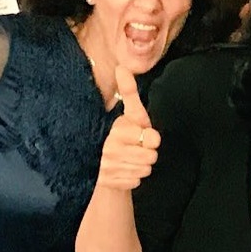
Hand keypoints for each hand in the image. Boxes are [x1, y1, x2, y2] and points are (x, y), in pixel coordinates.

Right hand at [98, 67, 159, 190]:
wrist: (97, 162)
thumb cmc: (120, 135)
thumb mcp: (128, 113)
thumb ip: (129, 92)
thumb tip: (122, 68)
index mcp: (117, 130)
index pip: (153, 139)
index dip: (151, 137)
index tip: (142, 134)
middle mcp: (110, 150)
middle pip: (151, 156)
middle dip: (147, 152)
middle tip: (135, 147)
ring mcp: (108, 169)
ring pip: (145, 170)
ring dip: (140, 165)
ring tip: (129, 157)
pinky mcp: (109, 183)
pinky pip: (136, 181)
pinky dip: (132, 177)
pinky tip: (123, 169)